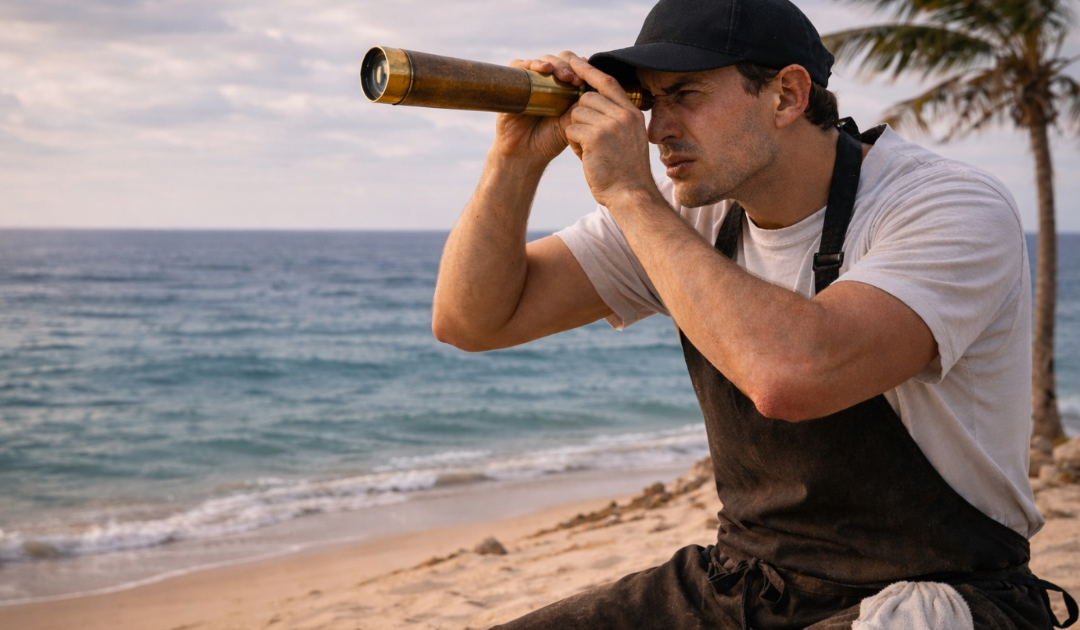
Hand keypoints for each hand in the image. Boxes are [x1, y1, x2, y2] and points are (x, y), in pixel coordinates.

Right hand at [490, 55, 583, 164]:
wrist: (524, 155)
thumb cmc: (549, 141)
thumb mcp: (569, 123)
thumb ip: (580, 107)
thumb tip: (594, 87)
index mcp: (563, 89)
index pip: (573, 67)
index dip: (580, 68)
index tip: (587, 77)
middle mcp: (546, 82)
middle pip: (559, 60)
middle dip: (568, 65)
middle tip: (574, 79)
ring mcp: (529, 82)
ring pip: (542, 61)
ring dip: (554, 63)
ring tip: (562, 75)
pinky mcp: (513, 84)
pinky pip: (519, 65)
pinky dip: (531, 63)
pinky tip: (543, 69)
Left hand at [561, 54, 655, 208]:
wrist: (631, 194)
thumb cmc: (626, 173)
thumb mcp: (629, 140)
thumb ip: (616, 120)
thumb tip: (592, 102)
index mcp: (632, 113)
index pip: (609, 82)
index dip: (590, 71)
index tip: (575, 61)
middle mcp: (623, 115)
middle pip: (587, 97)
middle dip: (580, 115)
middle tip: (587, 138)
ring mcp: (610, 125)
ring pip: (576, 112)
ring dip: (576, 131)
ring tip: (588, 150)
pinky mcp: (595, 138)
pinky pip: (571, 129)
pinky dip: (573, 143)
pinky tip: (585, 157)